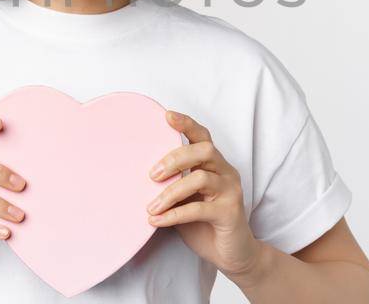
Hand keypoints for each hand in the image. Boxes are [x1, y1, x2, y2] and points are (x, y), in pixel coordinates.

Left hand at [146, 111, 264, 277]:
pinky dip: (174, 214)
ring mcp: (231, 191)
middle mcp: (226, 172)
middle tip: (152, 175)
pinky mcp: (230, 213)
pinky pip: (199, 209)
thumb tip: (137, 177)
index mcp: (214, 164)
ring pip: (200, 178)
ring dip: (170, 192)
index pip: (203, 136)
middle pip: (204, 150)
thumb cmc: (204, 223)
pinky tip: (157, 221)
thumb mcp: (183, 200)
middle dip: (175, 158)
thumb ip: (170, 185)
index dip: (186, 124)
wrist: (231, 254)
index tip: (166, 116)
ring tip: (150, 207)